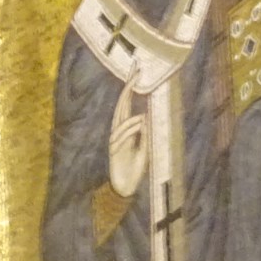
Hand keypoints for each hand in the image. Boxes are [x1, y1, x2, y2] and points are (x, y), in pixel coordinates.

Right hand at [108, 66, 146, 197]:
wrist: (126, 188)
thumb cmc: (135, 169)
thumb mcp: (145, 149)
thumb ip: (145, 135)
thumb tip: (145, 117)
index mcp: (126, 128)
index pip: (127, 104)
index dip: (130, 87)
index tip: (137, 72)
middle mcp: (119, 131)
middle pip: (121, 105)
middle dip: (128, 88)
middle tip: (135, 72)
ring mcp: (115, 140)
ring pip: (120, 120)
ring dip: (132, 114)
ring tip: (143, 112)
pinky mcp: (114, 151)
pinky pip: (121, 136)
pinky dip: (131, 128)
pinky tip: (140, 123)